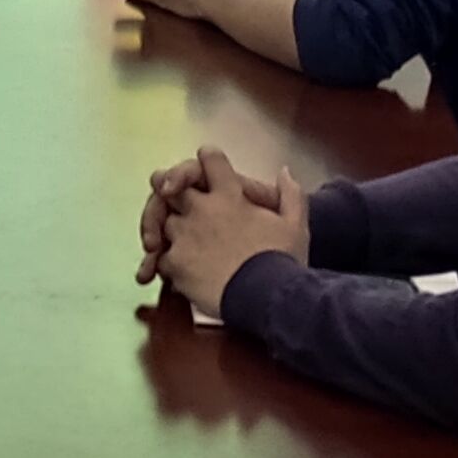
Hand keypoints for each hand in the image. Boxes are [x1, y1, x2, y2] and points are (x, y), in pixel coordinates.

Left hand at [145, 146, 311, 318]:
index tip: (206, 168)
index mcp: (229, 195)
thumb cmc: (282, 261)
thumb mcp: (295, 225)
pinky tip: (180, 272)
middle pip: (172, 186)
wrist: (267, 298)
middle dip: (169, 188)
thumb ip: (291, 194)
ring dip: (171, 231)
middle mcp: (202, 209)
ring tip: (183, 244)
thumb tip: (285, 172)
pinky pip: (161, 257)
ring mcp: (185, 235)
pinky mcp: (176, 263)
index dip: (207, 160)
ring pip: (164, 223)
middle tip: (168, 194)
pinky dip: (168, 263)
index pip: (210, 159)